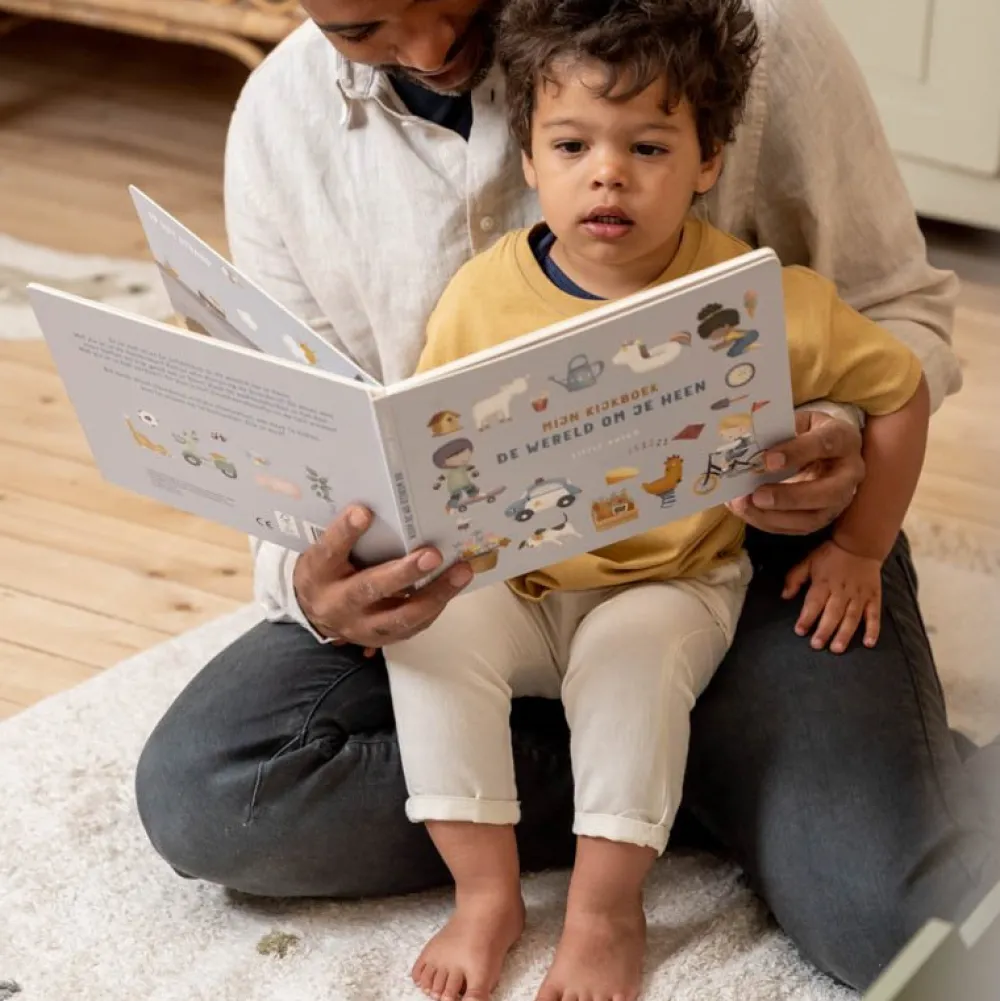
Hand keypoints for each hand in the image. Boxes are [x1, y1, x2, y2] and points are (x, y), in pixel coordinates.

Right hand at [292, 506, 473, 653]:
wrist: (316, 614)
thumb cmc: (326, 571)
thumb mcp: (325, 549)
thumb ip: (347, 534)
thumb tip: (378, 506)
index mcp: (319, 573)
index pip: (330, 551)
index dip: (346, 532)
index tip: (364, 512)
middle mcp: (338, 604)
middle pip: (370, 589)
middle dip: (404, 573)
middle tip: (433, 554)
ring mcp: (360, 627)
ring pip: (400, 617)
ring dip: (434, 595)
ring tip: (461, 572)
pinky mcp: (380, 640)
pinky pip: (412, 627)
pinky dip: (434, 607)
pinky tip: (453, 588)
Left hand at [726, 410, 863, 534]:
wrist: (824, 449)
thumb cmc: (807, 432)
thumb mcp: (798, 422)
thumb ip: (778, 430)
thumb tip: (747, 443)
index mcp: (843, 438)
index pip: (825, 444)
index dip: (796, 453)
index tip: (767, 460)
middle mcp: (849, 472)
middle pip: (829, 492)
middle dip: (790, 497)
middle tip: (758, 496)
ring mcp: (839, 499)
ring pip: (813, 518)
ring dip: (775, 516)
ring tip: (745, 505)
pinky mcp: (822, 517)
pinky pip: (797, 528)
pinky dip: (769, 522)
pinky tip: (747, 511)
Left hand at [783, 540, 881, 652]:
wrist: (861, 544)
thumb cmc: (831, 555)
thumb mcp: (808, 561)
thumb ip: (794, 578)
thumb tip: (784, 596)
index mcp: (824, 583)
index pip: (814, 603)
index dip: (806, 617)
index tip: (800, 631)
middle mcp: (842, 591)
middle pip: (832, 613)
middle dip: (824, 630)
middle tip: (817, 645)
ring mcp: (859, 596)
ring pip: (851, 617)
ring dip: (844, 634)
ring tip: (837, 649)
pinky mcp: (873, 597)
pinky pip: (874, 615)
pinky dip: (872, 629)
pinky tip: (868, 643)